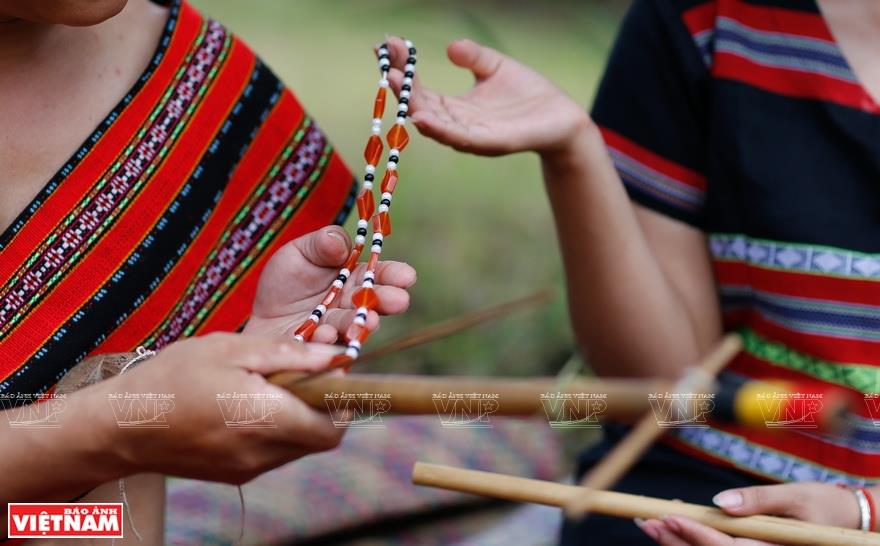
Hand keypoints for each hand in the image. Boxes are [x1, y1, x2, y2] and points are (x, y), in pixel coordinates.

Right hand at [79, 333, 347, 484]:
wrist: (120, 426)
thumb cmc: (172, 378)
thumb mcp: (232, 349)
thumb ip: (290, 354)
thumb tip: (339, 356)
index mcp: (265, 418)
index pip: (332, 427)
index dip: (343, 404)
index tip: (334, 378)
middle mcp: (262, 453)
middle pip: (319, 438)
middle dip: (321, 408)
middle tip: (300, 377)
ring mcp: (249, 469)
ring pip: (298, 447)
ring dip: (298, 419)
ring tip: (267, 388)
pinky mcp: (235, 476)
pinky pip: (274, 453)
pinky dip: (276, 431)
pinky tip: (248, 406)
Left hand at [244, 225, 415, 342]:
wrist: (260, 312)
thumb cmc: (287, 279)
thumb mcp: (301, 252)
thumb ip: (322, 243)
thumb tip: (339, 243)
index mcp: (355, 279)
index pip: (381, 275)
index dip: (395, 275)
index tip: (407, 276)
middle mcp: (352, 307)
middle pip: (373, 304)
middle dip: (386, 301)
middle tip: (397, 300)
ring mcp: (337, 332)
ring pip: (351, 329)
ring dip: (358, 325)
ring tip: (364, 322)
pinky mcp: (318, 352)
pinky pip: (326, 352)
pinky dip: (327, 345)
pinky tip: (324, 334)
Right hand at [383, 36, 591, 156]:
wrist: (562, 117)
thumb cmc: (528, 94)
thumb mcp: (495, 67)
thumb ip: (473, 57)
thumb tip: (451, 46)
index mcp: (455, 108)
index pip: (420, 90)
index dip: (403, 71)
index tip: (385, 47)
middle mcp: (458, 125)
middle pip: (420, 108)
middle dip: (401, 87)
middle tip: (387, 64)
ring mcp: (472, 136)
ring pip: (435, 124)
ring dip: (413, 106)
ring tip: (396, 84)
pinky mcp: (491, 143)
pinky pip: (461, 138)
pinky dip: (439, 130)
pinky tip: (421, 118)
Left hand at [635, 482, 861, 544]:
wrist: (846, 521)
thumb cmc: (823, 505)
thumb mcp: (794, 496)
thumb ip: (758, 500)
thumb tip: (720, 503)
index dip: (697, 536)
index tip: (670, 517)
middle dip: (677, 543)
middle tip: (648, 522)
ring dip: (678, 545)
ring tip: (650, 525)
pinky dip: (694, 541)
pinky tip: (673, 527)